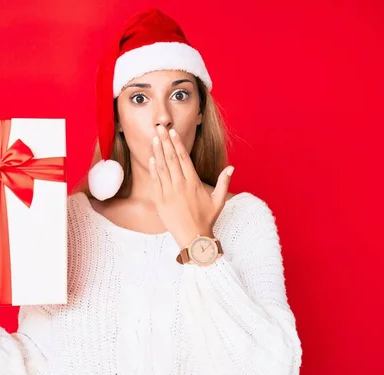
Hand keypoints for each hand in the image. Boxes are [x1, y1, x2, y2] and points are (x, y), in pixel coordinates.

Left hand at [148, 125, 234, 248]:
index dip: (177, 143)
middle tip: (159, 128)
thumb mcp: (218, 200)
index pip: (183, 158)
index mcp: (193, 182)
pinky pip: (155, 181)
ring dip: (157, 152)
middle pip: (171, 158)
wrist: (193, 238)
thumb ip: (223, 182)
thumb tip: (231, 167)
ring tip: (154, 139)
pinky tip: (151, 158)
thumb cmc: (207, 219)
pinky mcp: (160, 201)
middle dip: (165, 142)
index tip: (172, 132)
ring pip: (162, 168)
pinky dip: (153, 169)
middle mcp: (180, 185)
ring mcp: (169, 193)